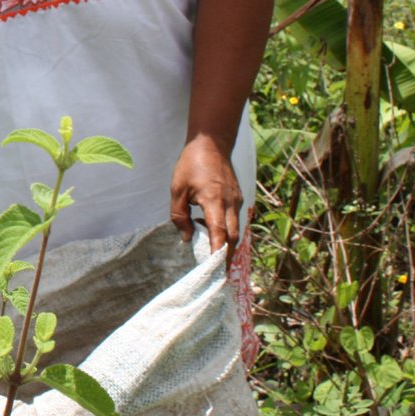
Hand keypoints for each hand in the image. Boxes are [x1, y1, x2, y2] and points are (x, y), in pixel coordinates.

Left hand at [169, 135, 243, 262]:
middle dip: (225, 255)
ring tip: (210, 253)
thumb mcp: (177, 189)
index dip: (218, 252)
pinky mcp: (237, 198)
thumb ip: (179, 215)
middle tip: (216, 272)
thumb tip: (186, 238)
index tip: (215, 269)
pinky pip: (234, 219)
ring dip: (225, 243)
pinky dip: (226, 230)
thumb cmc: (191, 164)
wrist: (212, 143)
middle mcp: (230, 203)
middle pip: (232, 236)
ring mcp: (236, 201)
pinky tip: (210, 229)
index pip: (219, 232)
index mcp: (214, 201)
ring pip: (235, 229)